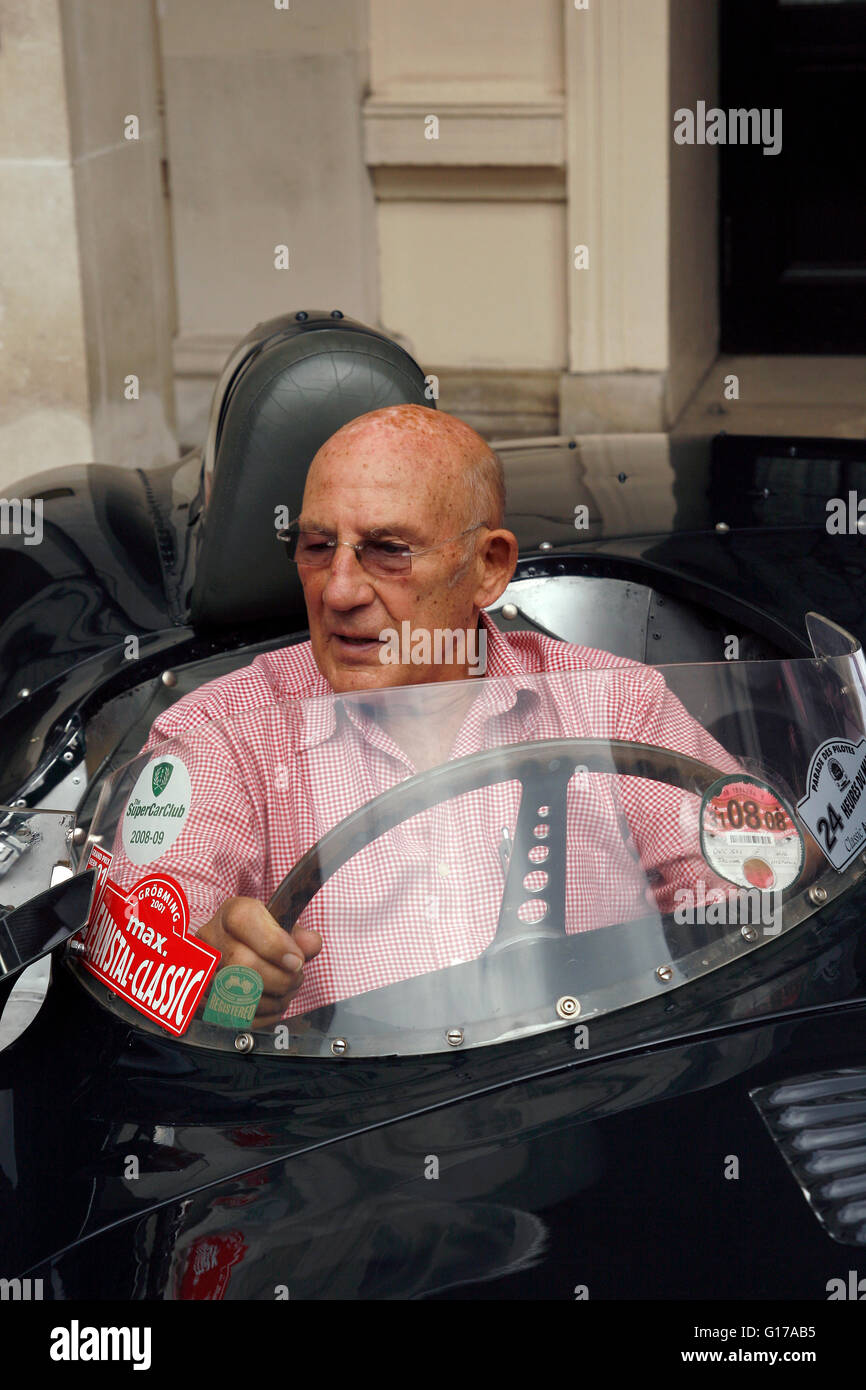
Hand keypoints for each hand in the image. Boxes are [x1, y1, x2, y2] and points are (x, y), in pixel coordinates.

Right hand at [197, 896, 321, 1027]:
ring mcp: (202, 971)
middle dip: (280, 978)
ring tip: (287, 991)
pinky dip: (264, 1015)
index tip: (297, 961)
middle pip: (242, 964)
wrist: (231, 952)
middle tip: (296, 978)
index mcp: (231, 914)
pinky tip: (273, 1003)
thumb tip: (310, 944)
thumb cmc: (261, 939)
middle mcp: (211, 939)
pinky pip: (236, 1017)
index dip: (275, 945)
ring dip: (274, 1000)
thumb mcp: (281, 928)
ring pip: (238, 995)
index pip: (244, 921)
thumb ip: (299, 936)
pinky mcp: (203, 1000)